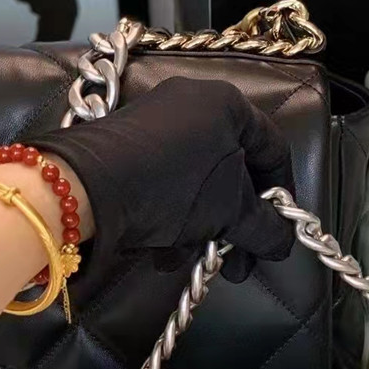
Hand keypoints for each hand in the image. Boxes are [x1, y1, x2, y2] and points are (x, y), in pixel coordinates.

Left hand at [32, 77, 294, 280]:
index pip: (274, 148)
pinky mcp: (126, 149)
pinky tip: (168, 253)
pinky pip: (167, 186)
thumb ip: (267, 229)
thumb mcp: (231, 213)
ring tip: (201, 264)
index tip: (280, 229)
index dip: (283, 195)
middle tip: (240, 263)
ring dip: (207, 232)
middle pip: (234, 173)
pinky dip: (175, 220)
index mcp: (226, 104)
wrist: (85, 190)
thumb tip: (282, 243)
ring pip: (199, 186)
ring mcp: (155, 125)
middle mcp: (191, 104)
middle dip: (239, 227)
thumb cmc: (172, 188)